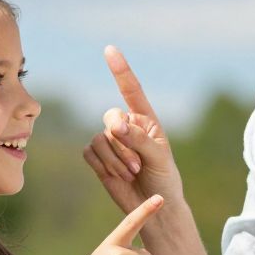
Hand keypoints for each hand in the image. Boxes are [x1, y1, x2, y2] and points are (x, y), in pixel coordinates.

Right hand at [82, 46, 183, 214]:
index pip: (131, 90)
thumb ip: (138, 139)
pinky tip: (119, 177)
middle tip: (137, 164)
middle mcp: (127, 126)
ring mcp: (110, 141)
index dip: (120, 70)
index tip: (110, 50)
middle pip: (111, 118)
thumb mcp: (159, 157)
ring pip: (100, 139)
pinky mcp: (98, 157)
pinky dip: (104, 166)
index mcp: (146, 120)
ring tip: (132, 174)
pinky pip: (90, 152)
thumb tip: (115, 126)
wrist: (152, 204)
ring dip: (116, 160)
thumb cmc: (163, 179)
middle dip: (122, 142)